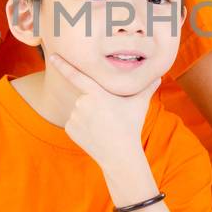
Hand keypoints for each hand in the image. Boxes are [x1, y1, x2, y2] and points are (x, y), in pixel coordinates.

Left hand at [47, 53, 159, 171]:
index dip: (63, 64)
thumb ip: (146, 87)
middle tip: (110, 117)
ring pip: (80, 109)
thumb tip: (158, 75)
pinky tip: (95, 133)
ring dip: (89, 115)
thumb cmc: (131, 126)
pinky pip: (74, 122)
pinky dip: (82, 126)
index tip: (52, 56)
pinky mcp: (69, 129)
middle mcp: (82, 102)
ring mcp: (74, 116)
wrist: (119, 155)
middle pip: (86, 96)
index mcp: (97, 93)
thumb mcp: (140, 104)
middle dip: (95, 103)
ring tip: (104, 126)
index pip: (76, 74)